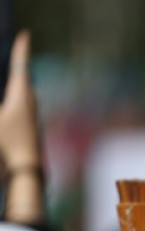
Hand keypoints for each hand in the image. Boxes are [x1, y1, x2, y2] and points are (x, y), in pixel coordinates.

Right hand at [0, 31, 39, 170]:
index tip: (26, 35)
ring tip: (17, 73)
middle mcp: (31, 104)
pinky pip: (23, 107)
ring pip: (25, 94)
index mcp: (22, 96)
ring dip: (20, 83)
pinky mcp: (30, 129)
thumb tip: (2, 106)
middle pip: (24, 78)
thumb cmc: (6, 144)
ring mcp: (33, 117)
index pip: (21, 66)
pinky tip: (17, 105)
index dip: (22, 50)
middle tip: (21, 47)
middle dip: (20, 63)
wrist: (26, 171)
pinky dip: (18, 98)